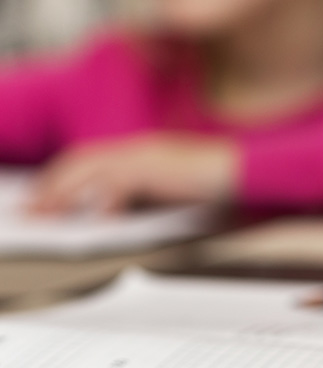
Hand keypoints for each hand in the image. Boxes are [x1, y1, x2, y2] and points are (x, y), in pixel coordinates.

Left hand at [27, 133, 237, 214]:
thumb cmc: (213, 180)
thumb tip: (110, 210)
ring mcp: (147, 155)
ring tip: (50, 215)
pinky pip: (119, 184)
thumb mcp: (169, 185)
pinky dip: (105, 202)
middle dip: (53, 186)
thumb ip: (141, 191)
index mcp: (142, 148)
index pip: (89, 157)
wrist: (242, 170)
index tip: (44, 200)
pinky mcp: (157, 168)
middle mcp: (139, 147)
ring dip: (65, 193)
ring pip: (90, 170)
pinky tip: (102, 221)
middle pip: (81, 160)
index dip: (62, 178)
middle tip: (35, 212)